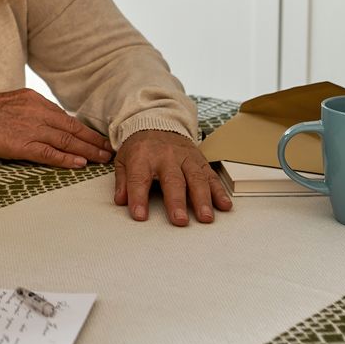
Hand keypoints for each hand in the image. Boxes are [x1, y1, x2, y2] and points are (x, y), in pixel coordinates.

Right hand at [0, 88, 114, 168]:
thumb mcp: (13, 103)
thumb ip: (32, 112)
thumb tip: (49, 122)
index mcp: (36, 101)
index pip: (66, 118)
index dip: (85, 130)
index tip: (98, 138)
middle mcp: (38, 113)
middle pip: (73, 129)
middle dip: (93, 140)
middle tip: (110, 150)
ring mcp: (31, 129)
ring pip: (67, 140)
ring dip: (87, 150)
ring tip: (102, 159)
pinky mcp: (22, 145)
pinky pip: (49, 153)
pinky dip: (66, 159)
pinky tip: (79, 164)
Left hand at [113, 130, 232, 224]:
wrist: (157, 122)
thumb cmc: (140, 147)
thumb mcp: (123, 159)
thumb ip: (122, 181)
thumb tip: (121, 201)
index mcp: (143, 156)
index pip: (139, 178)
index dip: (139, 197)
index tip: (140, 215)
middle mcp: (166, 156)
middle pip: (173, 180)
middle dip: (177, 201)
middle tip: (180, 221)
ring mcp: (186, 158)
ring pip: (196, 179)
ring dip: (203, 199)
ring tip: (206, 217)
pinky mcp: (200, 160)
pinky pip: (211, 176)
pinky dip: (219, 191)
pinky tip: (224, 205)